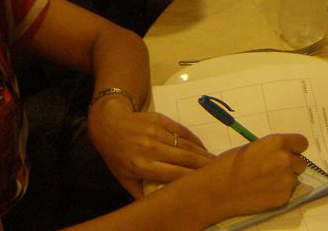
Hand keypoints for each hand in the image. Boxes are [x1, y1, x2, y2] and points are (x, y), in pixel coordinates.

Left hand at [88, 100, 211, 197]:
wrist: (109, 125)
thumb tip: (160, 207)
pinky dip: (194, 140)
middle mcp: (150, 148)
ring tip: (214, 161)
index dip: (191, 179)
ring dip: (202, 153)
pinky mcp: (160, 119)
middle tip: (217, 172)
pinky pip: (182, 131)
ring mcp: (156, 132)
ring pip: (185, 144)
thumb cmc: (117, 156)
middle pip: (184, 158)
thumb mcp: (124, 179)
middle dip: (203, 166)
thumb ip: (142, 194)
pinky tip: (202, 147)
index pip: (173, 174)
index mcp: (142, 166)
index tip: (205, 185)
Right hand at [197, 134, 308, 221]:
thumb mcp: (253, 147)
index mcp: (278, 142)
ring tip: (264, 182)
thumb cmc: (230, 164)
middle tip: (273, 170)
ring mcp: (287, 180)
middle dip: (290, 166)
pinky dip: (279, 192)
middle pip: (300, 162)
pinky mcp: (284, 198)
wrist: (218, 189)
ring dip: (284, 179)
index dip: (295, 148)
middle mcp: (286, 160)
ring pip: (294, 178)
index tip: (288, 153)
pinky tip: (262, 192)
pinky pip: (288, 192)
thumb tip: (283, 153)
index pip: (302, 143)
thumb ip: (272, 149)